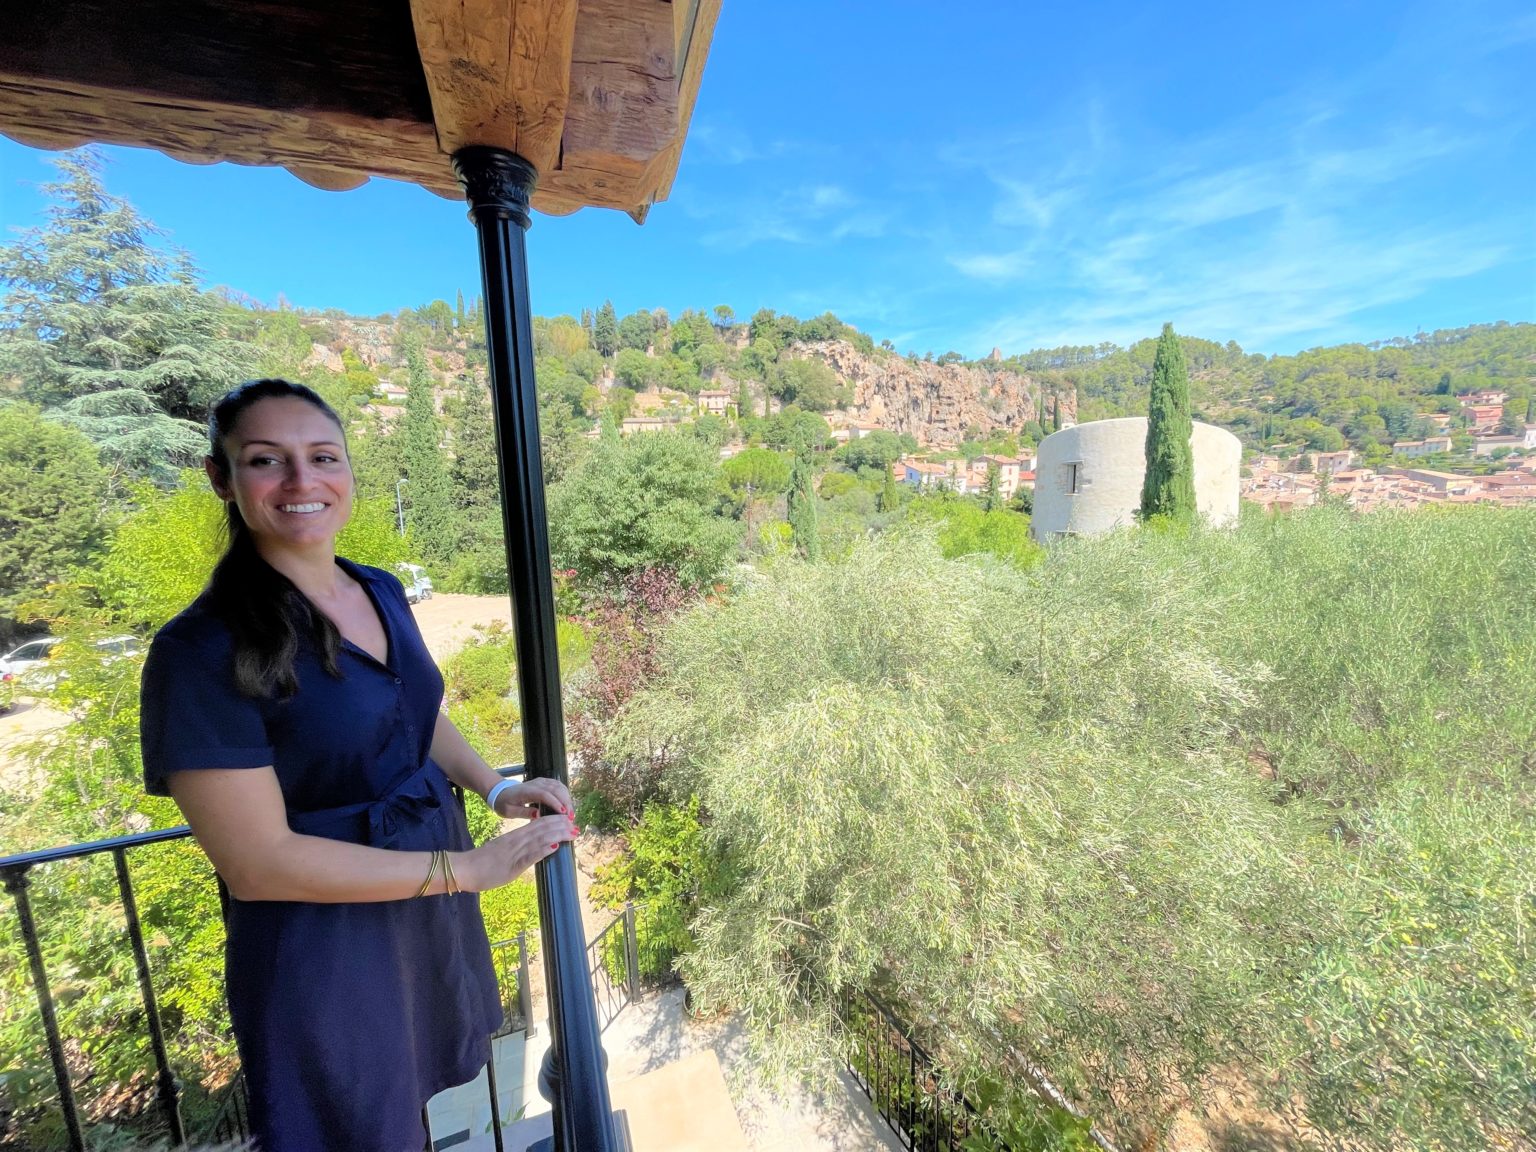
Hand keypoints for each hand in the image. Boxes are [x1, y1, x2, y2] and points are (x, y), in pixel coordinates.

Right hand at [458, 814, 578, 892]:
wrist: (465, 868)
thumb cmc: (483, 863)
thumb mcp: (504, 850)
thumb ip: (519, 847)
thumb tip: (536, 847)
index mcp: (515, 837)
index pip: (538, 824)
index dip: (555, 822)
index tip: (569, 821)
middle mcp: (516, 841)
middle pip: (542, 829)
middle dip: (561, 826)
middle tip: (577, 826)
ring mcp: (514, 852)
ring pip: (539, 839)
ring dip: (557, 835)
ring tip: (572, 832)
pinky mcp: (511, 865)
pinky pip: (528, 856)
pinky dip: (542, 851)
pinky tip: (553, 847)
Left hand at [491, 777, 573, 821]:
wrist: (501, 792)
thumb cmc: (505, 803)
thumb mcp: (509, 811)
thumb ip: (523, 813)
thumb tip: (538, 815)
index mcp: (526, 791)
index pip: (545, 794)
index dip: (555, 803)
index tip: (563, 813)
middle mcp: (536, 783)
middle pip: (556, 789)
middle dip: (566, 802)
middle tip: (571, 817)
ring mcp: (541, 781)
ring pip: (559, 786)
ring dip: (567, 799)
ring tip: (571, 813)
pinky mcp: (544, 782)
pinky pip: (558, 786)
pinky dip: (565, 794)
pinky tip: (568, 804)